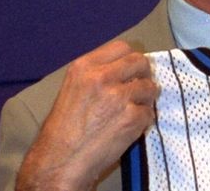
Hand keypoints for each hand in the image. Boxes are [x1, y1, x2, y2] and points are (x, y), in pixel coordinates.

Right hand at [16, 41, 158, 190]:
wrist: (60, 161)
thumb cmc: (63, 129)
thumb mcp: (73, 89)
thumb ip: (97, 74)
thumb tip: (125, 68)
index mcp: (84, 67)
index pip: (121, 48)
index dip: (130, 59)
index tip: (131, 70)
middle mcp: (102, 77)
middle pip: (140, 62)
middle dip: (143, 75)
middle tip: (139, 88)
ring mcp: (119, 97)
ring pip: (150, 87)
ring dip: (146, 99)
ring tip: (132, 110)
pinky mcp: (131, 117)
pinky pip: (149, 112)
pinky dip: (143, 120)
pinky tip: (129, 127)